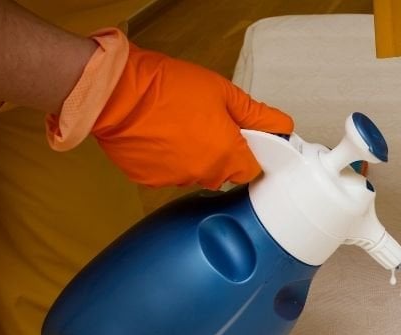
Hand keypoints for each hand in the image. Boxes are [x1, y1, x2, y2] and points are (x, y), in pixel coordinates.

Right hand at [47, 28, 292, 187]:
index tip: (242, 141)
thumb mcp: (222, 92)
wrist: (117, 94)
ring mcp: (176, 180)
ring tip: (178, 128)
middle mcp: (204, 175)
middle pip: (223, 174)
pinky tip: (160, 137)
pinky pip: (169, 174)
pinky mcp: (151, 181)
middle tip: (206, 126)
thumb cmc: (170, 88)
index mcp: (227, 155)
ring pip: (195, 174)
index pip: (251, 171)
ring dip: (193, 158)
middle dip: (221, 154)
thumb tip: (283, 125)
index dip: (249, 155)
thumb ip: (257, 114)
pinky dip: (167, 160)